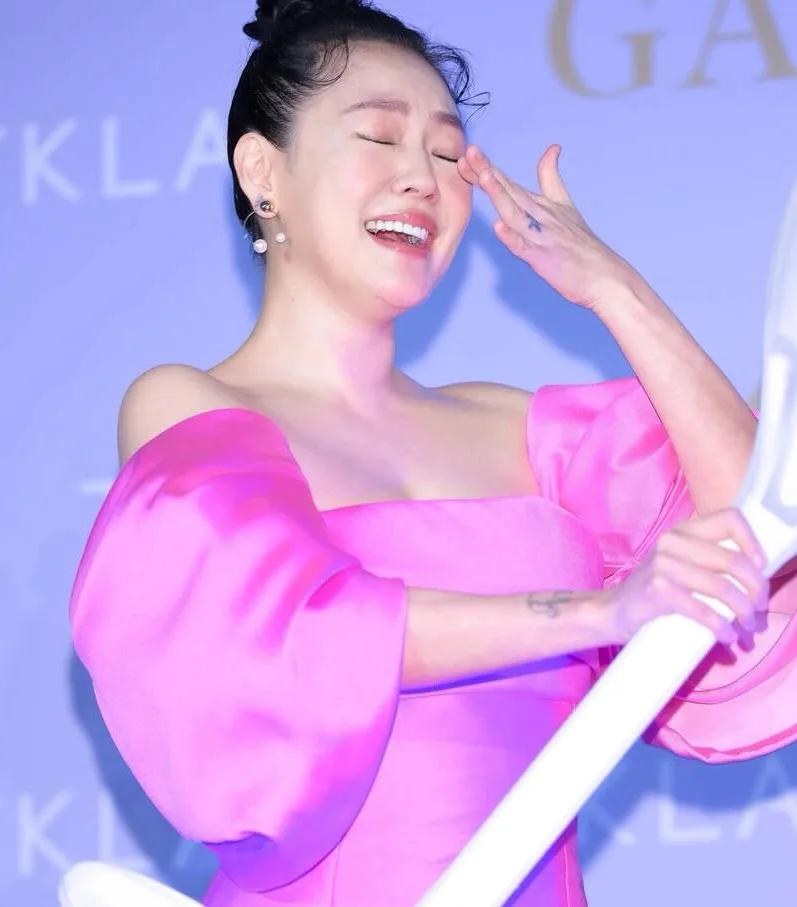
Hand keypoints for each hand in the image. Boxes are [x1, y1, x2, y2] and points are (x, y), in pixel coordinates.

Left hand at [458, 143, 636, 311]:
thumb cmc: (582, 245)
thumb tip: (552, 147)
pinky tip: (499, 225)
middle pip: (510, 192)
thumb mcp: (566, 205)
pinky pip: (525, 248)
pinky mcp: (544, 259)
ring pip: (516, 213)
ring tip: (484, 176)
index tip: (469, 152)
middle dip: (488, 172)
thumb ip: (552, 177)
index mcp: (541, 204)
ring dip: (500, 195)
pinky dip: (512, 237)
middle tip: (470, 152)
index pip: (510, 183)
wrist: (605, 276)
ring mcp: (543, 237)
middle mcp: (541, 215)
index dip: (488, 168)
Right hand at [599, 507, 769, 646]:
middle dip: (756, 589)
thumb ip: (708, 560)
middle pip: (733, 560)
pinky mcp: (658, 591)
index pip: (730, 518)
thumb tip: (755, 577)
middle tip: (759, 609)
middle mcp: (673, 542)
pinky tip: (726, 637)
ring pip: (722, 588)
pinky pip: (704, 611)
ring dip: (743, 613)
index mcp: (682, 530)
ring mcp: (663, 565)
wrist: (612, 611)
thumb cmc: (653, 590)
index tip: (761, 567)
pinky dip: (722, 628)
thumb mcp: (679, 564)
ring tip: (747, 628)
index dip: (753, 541)